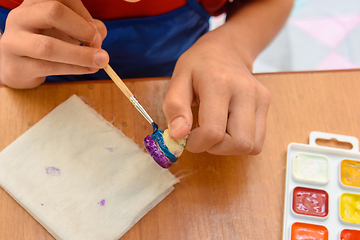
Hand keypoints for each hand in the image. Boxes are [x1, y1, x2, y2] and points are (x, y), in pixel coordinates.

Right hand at [0, 0, 108, 87]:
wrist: (20, 65)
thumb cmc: (49, 40)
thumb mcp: (70, 29)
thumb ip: (88, 28)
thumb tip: (99, 38)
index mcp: (35, 2)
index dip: (84, 13)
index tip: (95, 30)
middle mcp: (21, 16)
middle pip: (54, 12)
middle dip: (83, 29)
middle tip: (97, 43)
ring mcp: (15, 41)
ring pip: (48, 46)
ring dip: (81, 55)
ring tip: (100, 61)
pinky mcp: (18, 66)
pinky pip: (49, 67)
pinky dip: (74, 68)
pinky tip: (88, 69)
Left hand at [162, 28, 269, 154]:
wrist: (226, 49)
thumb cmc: (199, 65)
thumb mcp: (178, 79)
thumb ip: (175, 107)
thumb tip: (178, 135)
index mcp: (219, 83)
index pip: (212, 132)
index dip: (196, 144)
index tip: (187, 136)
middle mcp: (245, 91)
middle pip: (239, 143)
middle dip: (215, 147)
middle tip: (202, 134)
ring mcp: (260, 98)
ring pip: (251, 146)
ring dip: (229, 147)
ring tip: (216, 130)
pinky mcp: (266, 104)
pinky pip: (258, 141)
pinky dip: (240, 143)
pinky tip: (228, 128)